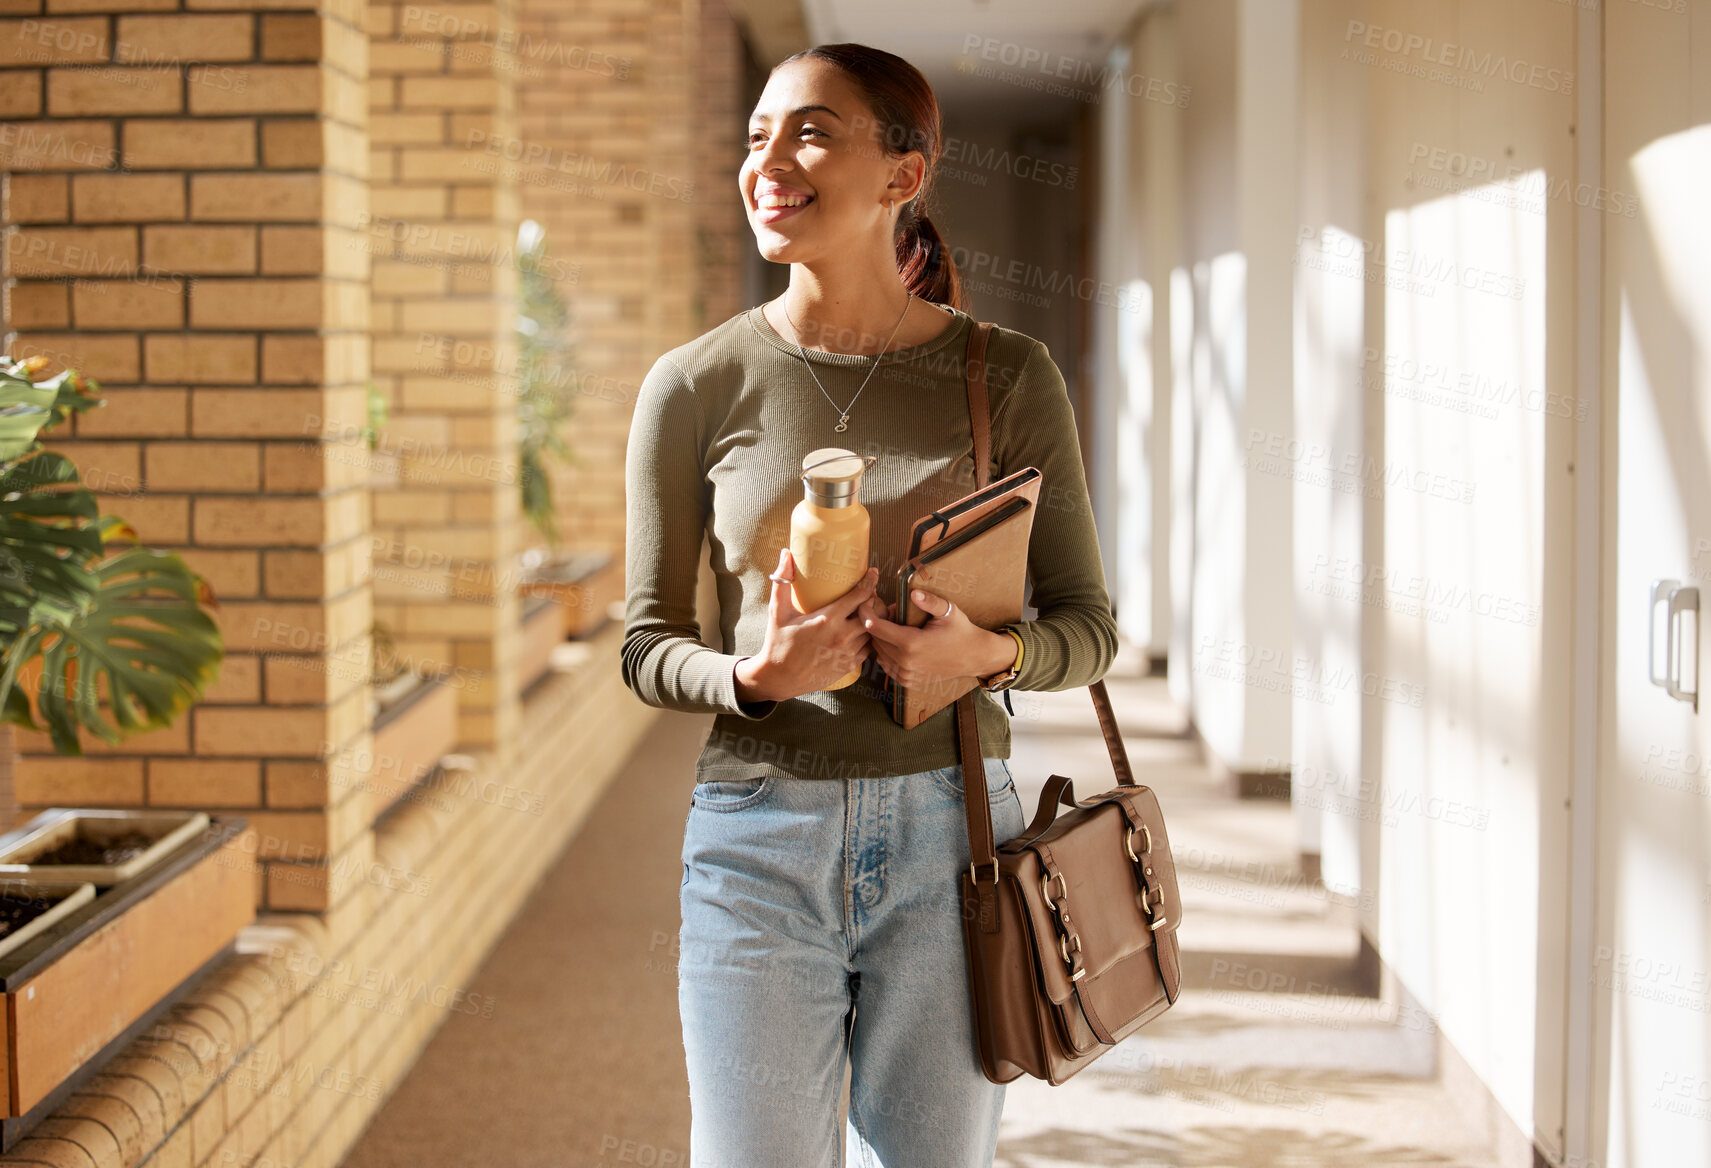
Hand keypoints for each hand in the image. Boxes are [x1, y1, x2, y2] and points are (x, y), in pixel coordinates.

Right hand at [734, 549, 877, 702]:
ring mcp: (847, 653)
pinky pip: (869, 649)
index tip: (873, 572)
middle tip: (870, 593)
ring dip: (873, 620)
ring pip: (873, 631)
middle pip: (872, 612)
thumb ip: (783, 581)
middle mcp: (842, 636)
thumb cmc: (778, 642)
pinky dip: (869, 638)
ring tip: (868, 611)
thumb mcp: (777, 611)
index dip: (870, 581)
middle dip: (874, 600)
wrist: (778, 678)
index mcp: (827, 619)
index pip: (859, 596)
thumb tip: (786, 554)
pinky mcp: (848, 666)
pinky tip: (862, 632)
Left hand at [863, 586, 1017, 688]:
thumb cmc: (961, 631)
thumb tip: (914, 593)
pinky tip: (897, 641)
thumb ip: (930, 602)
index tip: (865, 603)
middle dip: (875, 624)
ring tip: (894, 626)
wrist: (973, 657)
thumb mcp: (949, 612)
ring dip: (881, 639)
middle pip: (875, 639)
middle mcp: (905, 662)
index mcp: (911, 643)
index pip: (875, 627)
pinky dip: (887, 652)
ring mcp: (906, 674)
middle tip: (886, 611)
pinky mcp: (908, 681)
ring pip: (879, 653)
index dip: (866, 613)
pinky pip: (887, 665)